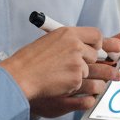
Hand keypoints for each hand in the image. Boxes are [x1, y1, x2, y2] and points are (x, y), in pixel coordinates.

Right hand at [0, 26, 115, 117]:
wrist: (20, 76)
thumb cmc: (30, 60)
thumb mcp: (50, 41)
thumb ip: (68, 42)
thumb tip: (85, 47)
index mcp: (68, 33)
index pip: (96, 35)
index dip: (99, 43)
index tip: (99, 48)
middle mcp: (75, 46)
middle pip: (95, 54)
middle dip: (88, 62)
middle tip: (76, 66)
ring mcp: (77, 63)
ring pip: (90, 71)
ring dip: (80, 75)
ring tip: (63, 75)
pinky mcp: (76, 80)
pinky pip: (83, 84)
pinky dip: (73, 86)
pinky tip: (59, 84)